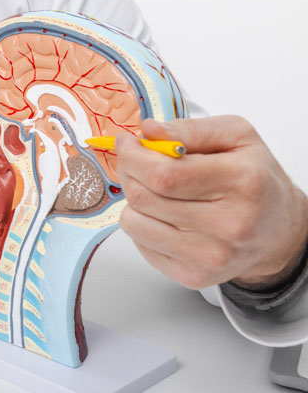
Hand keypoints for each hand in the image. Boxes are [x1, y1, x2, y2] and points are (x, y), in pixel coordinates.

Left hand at [118, 116, 307, 289]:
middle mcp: (229, 225)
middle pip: (143, 197)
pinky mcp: (194, 276)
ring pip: (135, 223)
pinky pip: (141, 244)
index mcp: (242, 182)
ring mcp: (211, 256)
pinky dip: (143, 224)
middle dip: (128, 172)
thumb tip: (149, 130)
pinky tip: (166, 215)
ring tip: (154, 190)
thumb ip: (191, 129)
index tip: (128, 143)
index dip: (134, 155)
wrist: (278, 231)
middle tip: (136, 161)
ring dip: (133, 200)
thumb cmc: (255, 179)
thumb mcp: (236, 137)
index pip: (163, 174)